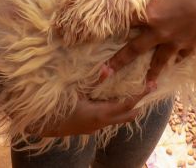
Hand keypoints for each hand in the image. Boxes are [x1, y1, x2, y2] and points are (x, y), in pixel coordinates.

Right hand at [37, 83, 154, 136]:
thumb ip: (93, 81)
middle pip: (127, 114)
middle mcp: (102, 123)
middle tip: (150, 89)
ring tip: (137, 95)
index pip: (127, 104)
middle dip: (140, 103)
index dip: (140, 94)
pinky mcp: (91, 127)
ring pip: (119, 119)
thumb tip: (108, 68)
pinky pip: (110, 119)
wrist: (43, 126)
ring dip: (129, 108)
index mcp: (100, 114)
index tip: (151, 85)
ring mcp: (96, 127)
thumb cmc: (58, 106)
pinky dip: (118, 110)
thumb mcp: (76, 91)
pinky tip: (115, 102)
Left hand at [105, 0, 195, 83]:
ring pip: (158, 60)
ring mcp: (175, 41)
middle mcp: (158, 32)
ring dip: (151, 73)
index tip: (90, 36)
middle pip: (134, 49)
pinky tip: (174, 64)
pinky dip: (177, 60)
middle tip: (101, 75)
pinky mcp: (190, 44)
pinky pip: (181, 55)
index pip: (124, 22)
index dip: (108, 27)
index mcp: (148, 15)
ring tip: (144, 87)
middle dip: (117, 62)